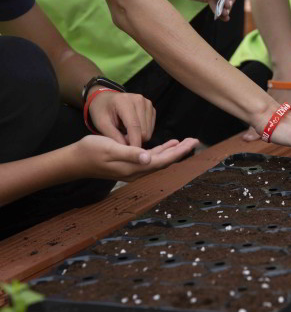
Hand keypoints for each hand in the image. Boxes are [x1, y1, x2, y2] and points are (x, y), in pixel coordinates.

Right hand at [74, 135, 199, 181]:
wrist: (75, 160)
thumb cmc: (91, 151)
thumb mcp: (110, 149)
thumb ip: (130, 154)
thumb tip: (149, 159)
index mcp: (134, 168)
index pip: (163, 161)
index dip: (178, 152)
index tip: (191, 143)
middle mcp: (137, 171)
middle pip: (165, 161)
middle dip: (181, 151)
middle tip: (195, 140)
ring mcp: (134, 168)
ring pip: (160, 159)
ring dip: (174, 150)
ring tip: (187, 141)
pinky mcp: (130, 163)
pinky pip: (152, 158)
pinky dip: (162, 150)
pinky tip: (170, 144)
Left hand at [88, 90, 155, 147]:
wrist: (106, 99)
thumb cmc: (101, 111)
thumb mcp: (101, 124)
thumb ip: (113, 136)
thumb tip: (127, 149)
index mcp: (124, 101)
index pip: (134, 126)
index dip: (134, 142)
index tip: (131, 155)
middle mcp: (139, 100)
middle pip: (144, 130)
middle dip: (134, 140)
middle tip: (122, 140)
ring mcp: (147, 103)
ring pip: (149, 131)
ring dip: (139, 137)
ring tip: (125, 133)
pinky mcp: (151, 108)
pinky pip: (151, 128)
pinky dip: (142, 132)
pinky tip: (132, 129)